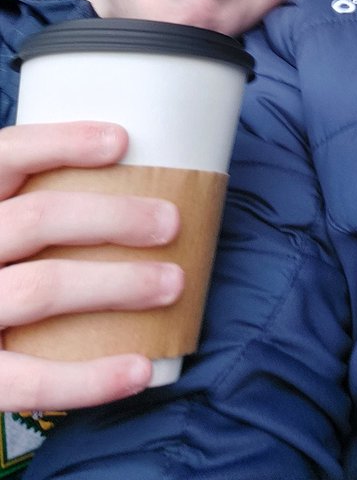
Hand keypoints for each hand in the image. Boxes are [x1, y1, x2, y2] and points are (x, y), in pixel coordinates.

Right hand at [0, 121, 183, 410]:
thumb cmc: (1, 264)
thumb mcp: (5, 221)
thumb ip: (37, 204)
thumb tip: (138, 172)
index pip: (7, 154)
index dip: (61, 142)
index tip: (123, 141)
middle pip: (38, 219)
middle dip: (114, 217)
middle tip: (172, 223)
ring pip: (40, 288)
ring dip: (117, 284)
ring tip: (173, 283)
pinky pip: (28, 381)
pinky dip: (89, 379)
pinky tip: (140, 369)